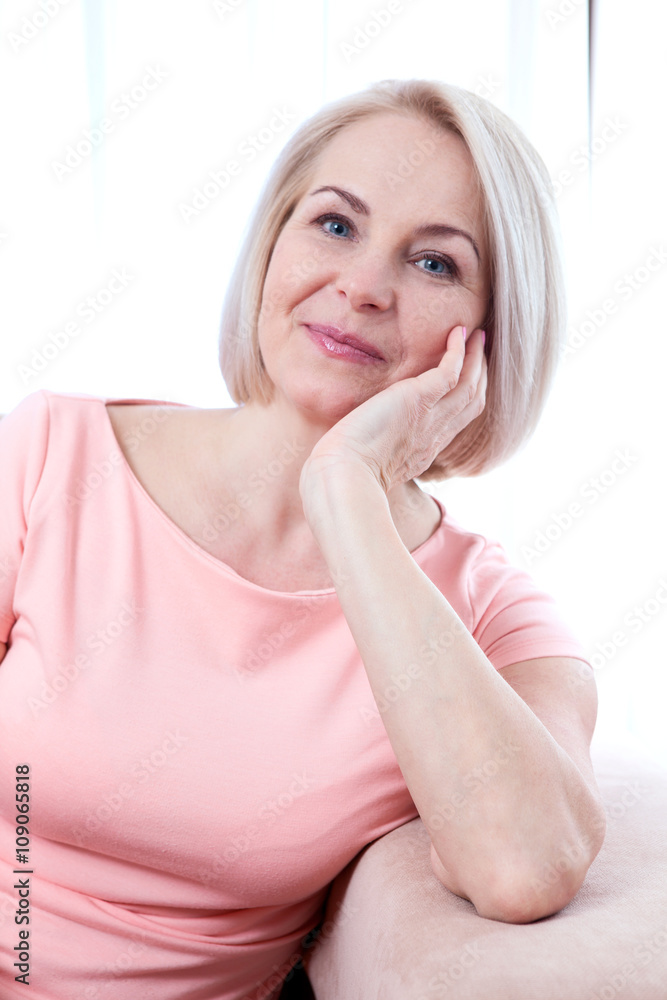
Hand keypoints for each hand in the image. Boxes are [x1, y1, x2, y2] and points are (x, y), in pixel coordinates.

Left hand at [299, 325, 486, 498]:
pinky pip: (452, 371)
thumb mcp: (363, 462)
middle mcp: (433, 437)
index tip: (462, 382)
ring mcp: (431, 419)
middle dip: (479, 376)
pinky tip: (457, 332)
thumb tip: (351, 443)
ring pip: (469, 387)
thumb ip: (368, 450)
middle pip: (471, 404)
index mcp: (422, 453)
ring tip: (477, 336)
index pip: (454, 424)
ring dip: (475, 360)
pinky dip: (458, 351)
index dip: (463, 401)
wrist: (344, 476)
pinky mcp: (419, 401)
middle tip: (478, 351)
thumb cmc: (342, 473)